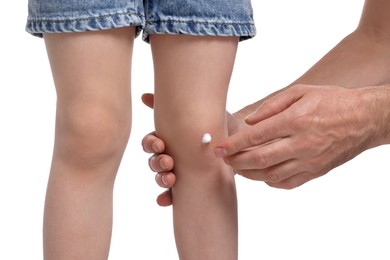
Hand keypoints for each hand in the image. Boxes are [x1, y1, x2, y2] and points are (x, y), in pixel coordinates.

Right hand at [141, 93, 245, 205]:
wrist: (241, 142)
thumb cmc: (218, 123)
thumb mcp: (199, 110)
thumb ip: (176, 103)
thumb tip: (144, 95)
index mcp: (170, 138)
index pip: (151, 142)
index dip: (150, 144)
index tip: (160, 144)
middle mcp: (172, 155)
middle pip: (154, 161)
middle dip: (157, 162)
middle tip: (169, 161)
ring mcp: (180, 171)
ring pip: (161, 177)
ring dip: (161, 179)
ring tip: (171, 179)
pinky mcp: (190, 185)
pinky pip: (173, 195)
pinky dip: (166, 197)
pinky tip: (164, 201)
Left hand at [215, 84, 377, 188]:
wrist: (365, 118)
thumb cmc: (332, 101)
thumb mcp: (301, 91)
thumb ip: (272, 105)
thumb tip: (250, 121)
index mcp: (295, 120)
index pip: (255, 136)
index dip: (233, 144)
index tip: (219, 148)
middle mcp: (301, 143)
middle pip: (259, 159)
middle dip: (236, 161)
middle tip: (223, 160)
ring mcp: (309, 160)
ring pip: (271, 174)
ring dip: (249, 174)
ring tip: (237, 168)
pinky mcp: (316, 171)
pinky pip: (288, 183)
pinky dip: (270, 182)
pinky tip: (261, 175)